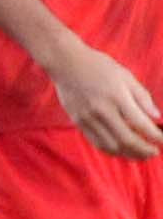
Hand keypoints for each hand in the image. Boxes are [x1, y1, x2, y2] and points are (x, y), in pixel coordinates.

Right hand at [58, 46, 162, 162]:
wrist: (65, 63)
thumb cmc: (99, 66)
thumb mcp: (126, 76)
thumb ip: (142, 97)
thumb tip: (157, 117)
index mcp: (117, 96)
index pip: (141, 124)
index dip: (156, 137)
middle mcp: (102, 110)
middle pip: (126, 140)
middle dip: (144, 150)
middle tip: (154, 152)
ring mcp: (88, 118)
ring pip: (111, 146)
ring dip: (129, 154)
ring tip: (140, 155)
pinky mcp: (78, 122)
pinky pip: (97, 142)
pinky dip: (112, 150)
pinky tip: (122, 150)